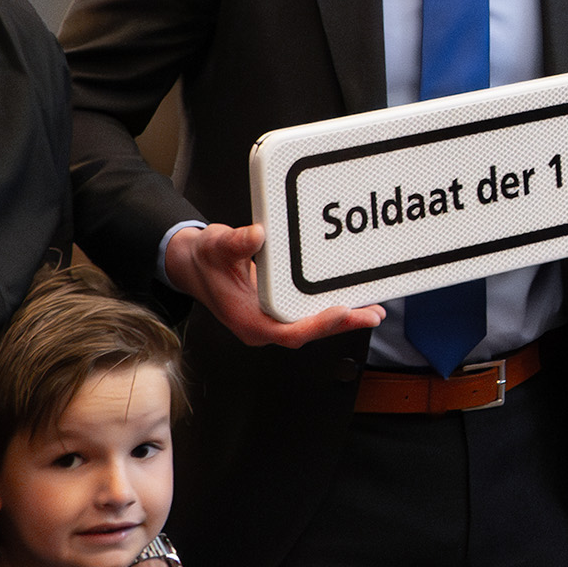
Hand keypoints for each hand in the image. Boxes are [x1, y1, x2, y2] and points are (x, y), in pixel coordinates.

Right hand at [164, 221, 386, 350]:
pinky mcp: (279, 311)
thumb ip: (237, 243)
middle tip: (372, 314)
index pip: (287, 332)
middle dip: (343, 324)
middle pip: (309, 331)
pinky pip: (309, 313)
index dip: (316, 325)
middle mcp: (264, 326)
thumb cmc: (205, 260)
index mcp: (248, 321)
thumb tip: (257, 235)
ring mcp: (272, 320)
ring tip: (374, 310)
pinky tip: (354, 299)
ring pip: (313, 324)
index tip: (340, 312)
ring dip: (344, 318)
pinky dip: (332, 307)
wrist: (193, 264)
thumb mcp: (217, 247)